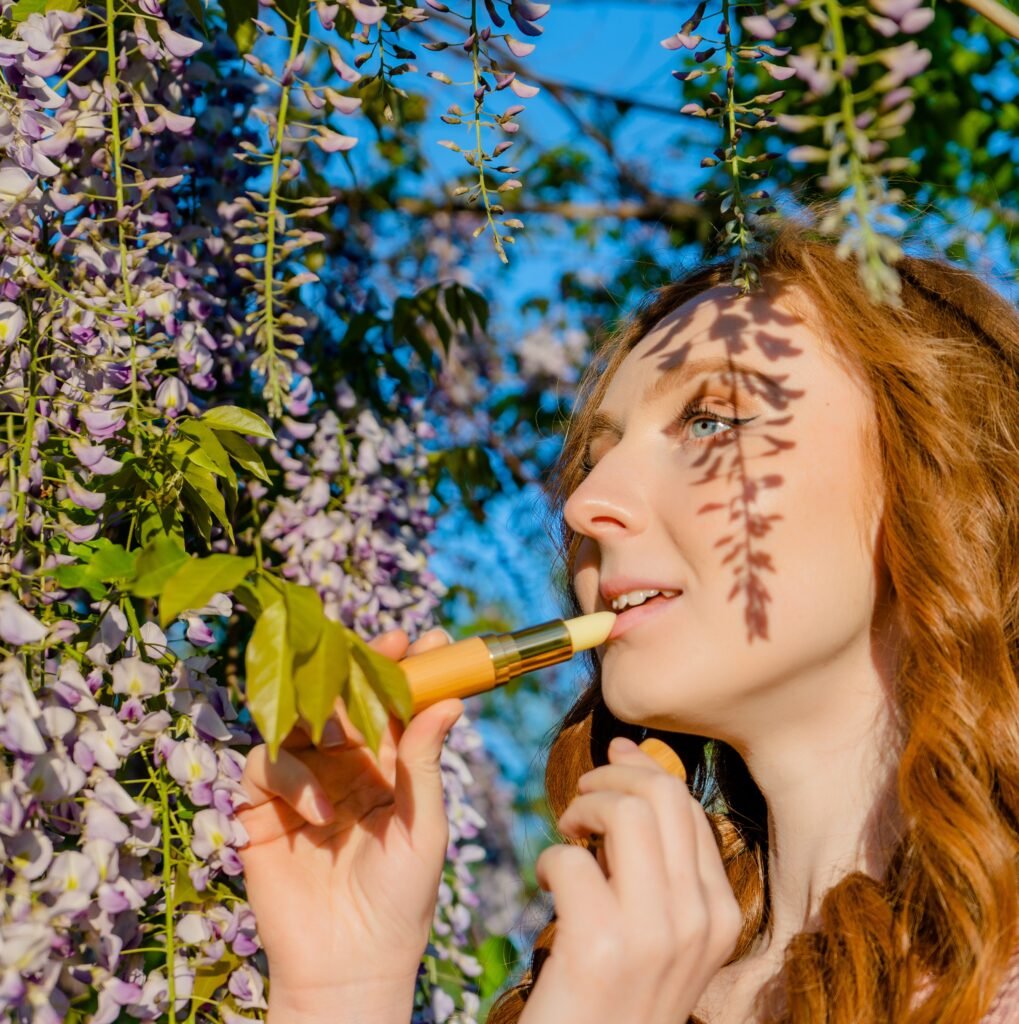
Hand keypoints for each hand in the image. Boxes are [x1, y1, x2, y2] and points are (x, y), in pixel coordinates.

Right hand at [237, 627, 462, 1023]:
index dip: (406, 669)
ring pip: (300, 719)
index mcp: (387, 765)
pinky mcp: (263, 808)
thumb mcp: (423, 826)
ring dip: (324, 710)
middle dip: (362, 668)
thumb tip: (451, 700)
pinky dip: (293, 777)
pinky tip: (323, 810)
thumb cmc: (401, 897)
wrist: (351, 963)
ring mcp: (302, 783)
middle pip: (344, 699)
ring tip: (347, 723)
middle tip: (387, 644)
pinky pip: (267, 765)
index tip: (427, 639)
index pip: (393, 703)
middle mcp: (344, 765)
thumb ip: (425, 762)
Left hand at [519, 736, 740, 1023]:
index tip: (615, 758)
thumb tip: (631, 758)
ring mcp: (655, 936)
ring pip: (626, 812)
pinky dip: (548, 859)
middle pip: (664, 796)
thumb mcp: (663, 932)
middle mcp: (699, 921)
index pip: (690, 808)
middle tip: (582, 798)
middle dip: (613, 776)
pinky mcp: (600, 947)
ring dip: (583, 808)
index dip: (645, 770)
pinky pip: (571, 858)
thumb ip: (658, 859)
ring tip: (567, 834)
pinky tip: (546, 885)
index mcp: (722, 916)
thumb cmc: (618, 993)